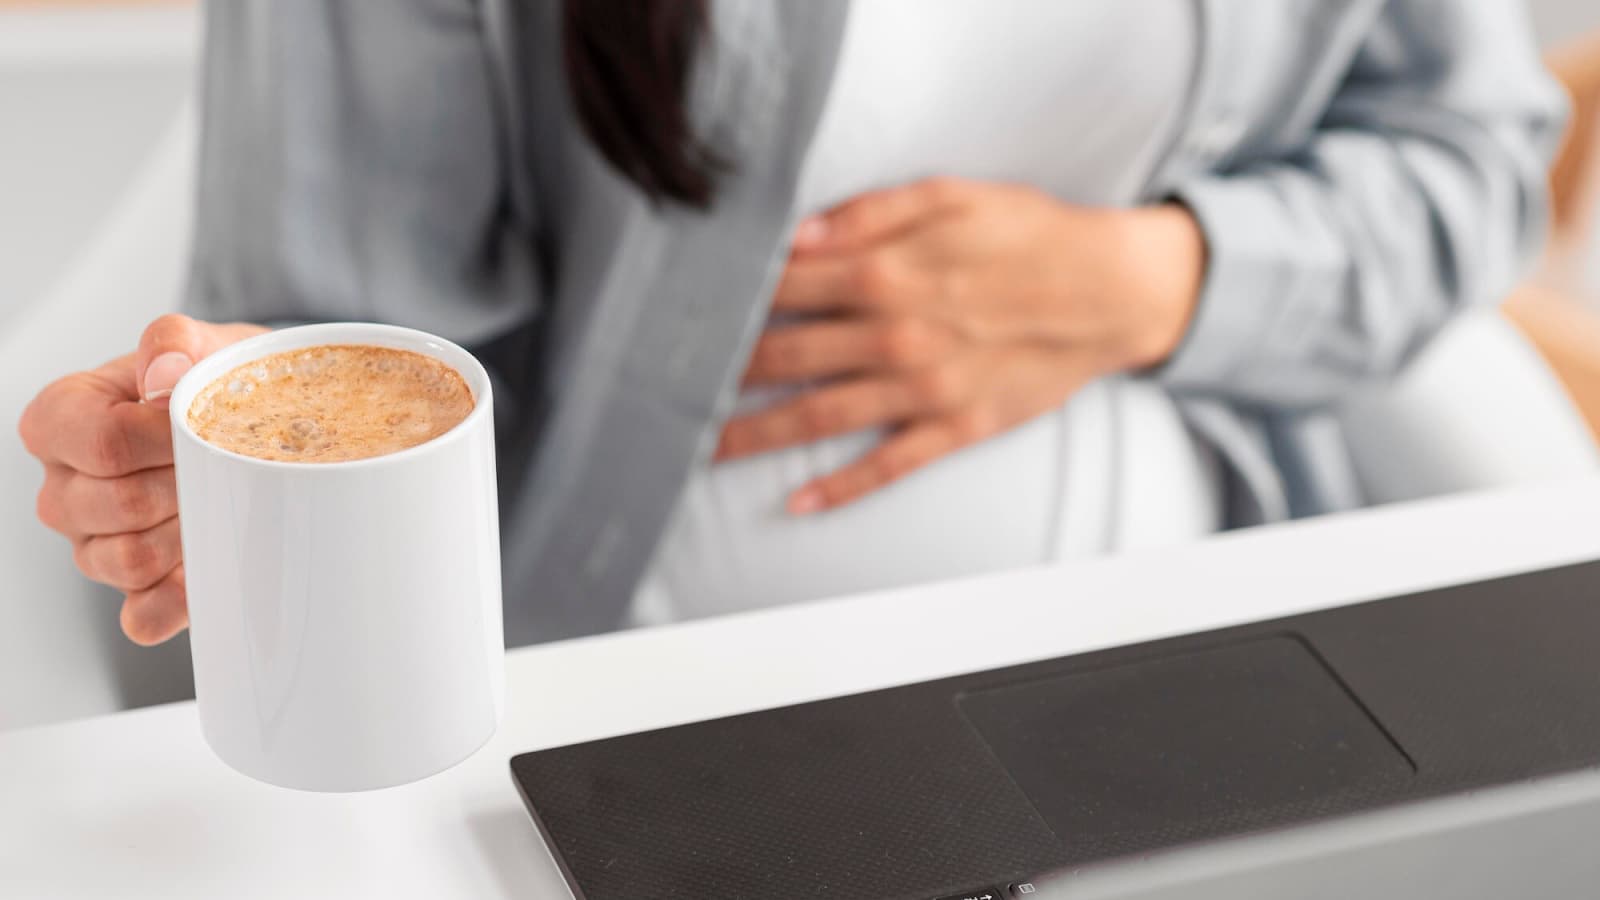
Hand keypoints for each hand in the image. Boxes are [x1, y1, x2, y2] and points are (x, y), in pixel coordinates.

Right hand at [19, 315, 267, 644]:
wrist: (249, 416)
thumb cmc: (211, 380)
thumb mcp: (200, 344)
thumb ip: (174, 343)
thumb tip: (163, 374)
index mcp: (60, 421)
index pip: (102, 443)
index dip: (166, 438)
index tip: (206, 423)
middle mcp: (64, 488)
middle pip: (121, 506)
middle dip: (186, 485)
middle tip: (224, 463)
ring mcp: (92, 545)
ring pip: (131, 561)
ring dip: (190, 534)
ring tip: (221, 500)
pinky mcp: (133, 590)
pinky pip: (142, 617)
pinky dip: (180, 599)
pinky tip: (210, 571)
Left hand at [716, 177, 1203, 512]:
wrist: (1111, 291)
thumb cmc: (1030, 236)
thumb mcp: (953, 195)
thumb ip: (871, 212)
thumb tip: (800, 234)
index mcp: (888, 272)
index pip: (784, 288)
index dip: (729, 298)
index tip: (682, 309)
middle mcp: (895, 334)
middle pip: (785, 356)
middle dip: (721, 371)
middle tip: (664, 385)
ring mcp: (923, 388)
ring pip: (820, 415)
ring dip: (756, 434)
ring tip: (700, 447)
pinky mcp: (955, 426)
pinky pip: (888, 464)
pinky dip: (841, 485)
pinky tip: (797, 501)